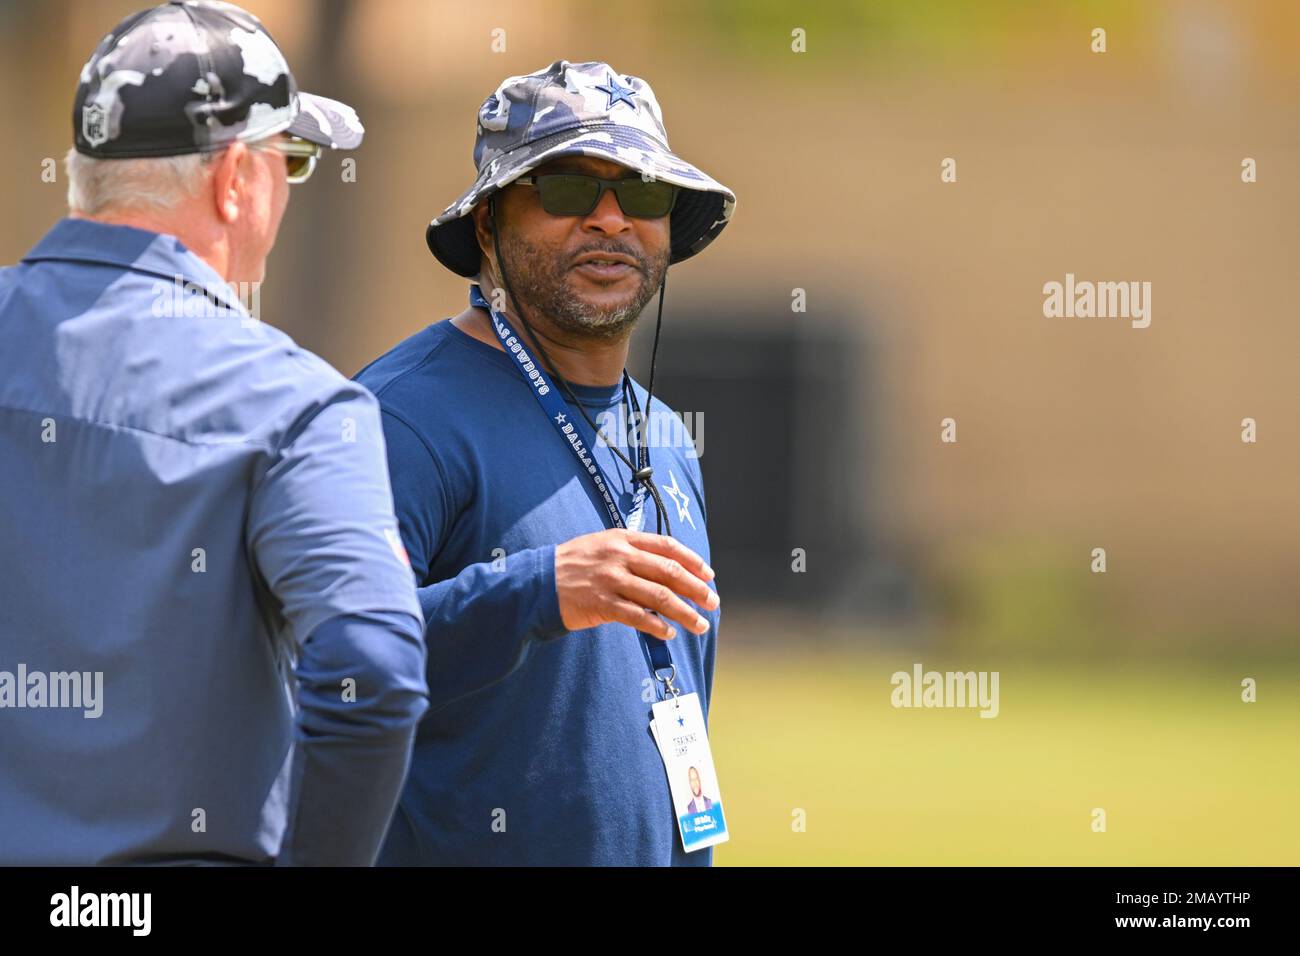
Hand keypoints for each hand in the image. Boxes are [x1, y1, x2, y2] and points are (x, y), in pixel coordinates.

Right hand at [554, 529, 718, 639]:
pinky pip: (637, 616)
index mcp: (622, 538)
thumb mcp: (602, 546)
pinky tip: (668, 633)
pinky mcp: (601, 603)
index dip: (692, 561)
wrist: (537, 582)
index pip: (667, 546)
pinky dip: (657, 626)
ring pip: (659, 596)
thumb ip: (632, 553)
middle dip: (696, 588)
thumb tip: (667, 572)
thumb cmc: (573, 566)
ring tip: (698, 625)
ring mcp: (611, 580)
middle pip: (669, 571)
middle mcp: (619, 556)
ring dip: (684, 612)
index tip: (708, 575)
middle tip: (712, 602)